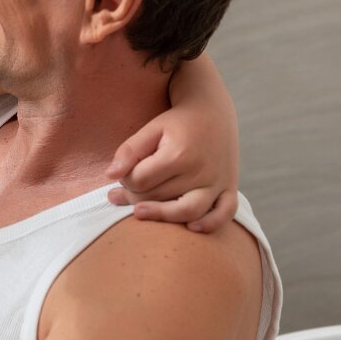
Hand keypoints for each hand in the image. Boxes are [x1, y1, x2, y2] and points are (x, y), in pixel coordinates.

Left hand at [105, 103, 238, 232]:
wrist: (212, 111)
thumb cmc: (176, 122)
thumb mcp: (150, 129)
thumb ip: (129, 151)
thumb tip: (110, 176)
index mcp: (178, 154)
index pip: (141, 181)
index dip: (126, 180)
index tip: (124, 174)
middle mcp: (200, 171)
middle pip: (160, 197)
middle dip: (136, 197)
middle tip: (121, 194)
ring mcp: (218, 181)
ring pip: (187, 211)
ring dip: (162, 215)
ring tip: (139, 213)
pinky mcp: (230, 187)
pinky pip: (225, 213)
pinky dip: (210, 224)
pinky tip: (190, 227)